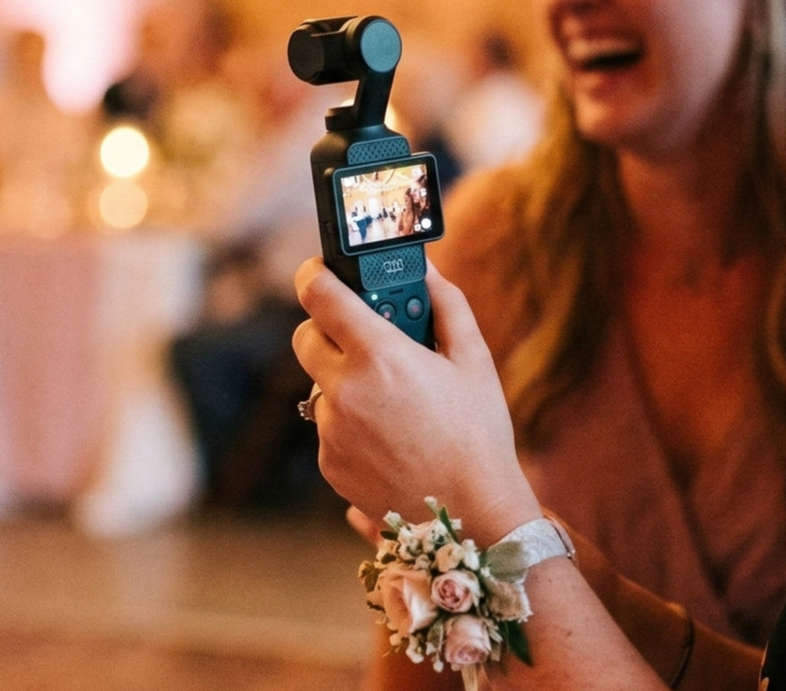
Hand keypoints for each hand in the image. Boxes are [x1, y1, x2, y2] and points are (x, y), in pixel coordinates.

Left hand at [292, 257, 539, 539]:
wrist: (471, 516)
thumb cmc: (479, 434)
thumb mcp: (474, 360)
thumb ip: (447, 304)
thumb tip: (426, 270)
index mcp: (380, 356)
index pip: (320, 295)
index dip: (316, 273)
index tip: (321, 269)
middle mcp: (345, 391)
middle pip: (305, 337)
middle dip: (329, 328)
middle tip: (367, 335)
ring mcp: (332, 431)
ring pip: (321, 384)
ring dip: (345, 380)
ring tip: (396, 401)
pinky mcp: (329, 464)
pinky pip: (329, 426)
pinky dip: (350, 421)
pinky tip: (392, 436)